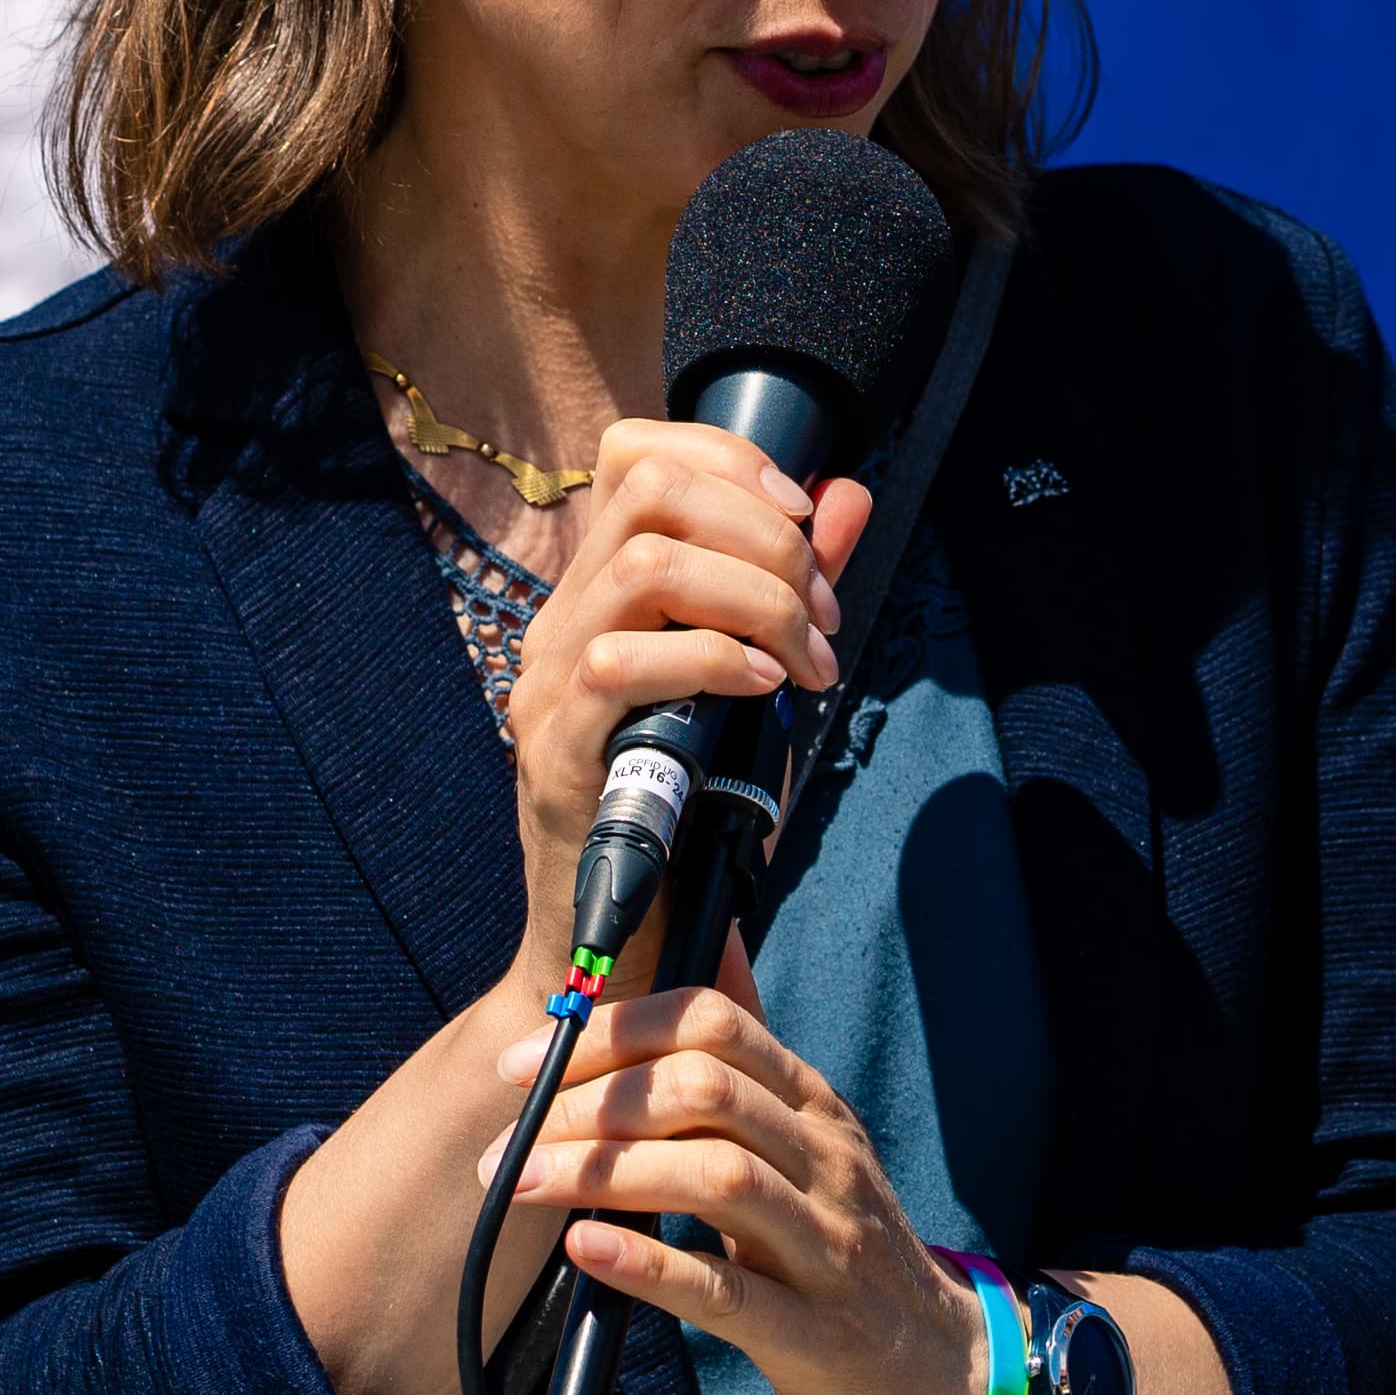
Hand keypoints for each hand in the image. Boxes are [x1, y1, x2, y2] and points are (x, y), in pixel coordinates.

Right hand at [493, 421, 868, 972]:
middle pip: (649, 491)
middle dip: (764, 535)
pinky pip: (623, 670)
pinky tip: (765, 691)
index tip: (804, 520)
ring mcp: (549, 685)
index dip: (730, 459)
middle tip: (821, 613)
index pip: (636, 455)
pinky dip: (714, 663)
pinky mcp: (556, 755)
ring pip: (644, 567)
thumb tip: (846, 493)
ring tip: (804, 660)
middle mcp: (563, 623)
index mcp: (601, 592)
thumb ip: (790, 585)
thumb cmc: (691, 810)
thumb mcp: (755, 681)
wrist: (621, 939)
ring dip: (754, 600)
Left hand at [501, 964, 997, 1394]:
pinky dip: (650, 1266)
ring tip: (523, 1183)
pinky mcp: (817, 1335)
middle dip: (593, 1104)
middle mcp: (827, 1161)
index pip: (713, 1024)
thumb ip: (746, 1064)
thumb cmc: (842, 1248)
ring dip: (604, 1174)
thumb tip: (701, 952)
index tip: (527, 1065)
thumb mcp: (807, 1143)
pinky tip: (587, 1252)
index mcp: (815, 1106)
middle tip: (512, 1137)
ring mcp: (829, 1247)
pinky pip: (727, 1292)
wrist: (939, 1368)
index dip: (612, 1033)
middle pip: (706, 1091)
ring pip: (717, 1177)